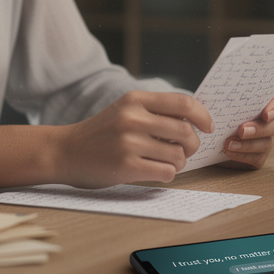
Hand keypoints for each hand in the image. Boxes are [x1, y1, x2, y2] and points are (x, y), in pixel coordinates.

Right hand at [54, 91, 213, 187]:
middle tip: (184, 151)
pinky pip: (166, 172)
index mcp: (135, 99)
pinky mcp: (126, 165)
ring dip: (179, 163)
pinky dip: (168, 174)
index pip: (183, 103)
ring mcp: (129, 142)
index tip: (208, 127)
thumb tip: (196, 120)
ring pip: (178, 156)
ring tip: (166, 162)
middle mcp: (133, 118)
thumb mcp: (125, 110)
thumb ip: (155, 111)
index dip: (203, 116)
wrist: (65, 151)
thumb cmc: (101, 133)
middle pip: (186, 132)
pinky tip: (156, 171)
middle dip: (192, 145)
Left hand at [218, 90, 273, 169]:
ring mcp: (264, 140)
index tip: (266, 113)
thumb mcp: (216, 102)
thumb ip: (220, 98)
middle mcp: (267, 122)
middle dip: (260, 128)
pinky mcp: (257, 156)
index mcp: (262, 103)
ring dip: (248, 144)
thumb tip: (210, 98)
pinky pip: (256, 158)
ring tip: (229, 143)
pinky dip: (242, 155)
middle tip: (242, 130)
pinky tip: (229, 151)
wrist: (207, 137)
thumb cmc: (215, 115)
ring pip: (266, 143)